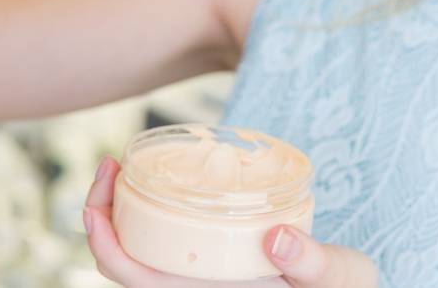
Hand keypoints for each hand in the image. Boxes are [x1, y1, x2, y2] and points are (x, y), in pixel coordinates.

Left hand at [83, 156, 378, 287]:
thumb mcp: (341, 278)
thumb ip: (313, 264)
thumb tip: (276, 239)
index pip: (133, 280)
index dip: (104, 245)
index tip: (95, 204)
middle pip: (121, 264)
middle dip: (102, 213)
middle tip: (111, 162)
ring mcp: (200, 276)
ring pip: (137, 250)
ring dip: (120, 209)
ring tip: (122, 165)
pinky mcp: (211, 260)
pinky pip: (161, 240)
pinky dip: (147, 209)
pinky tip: (155, 178)